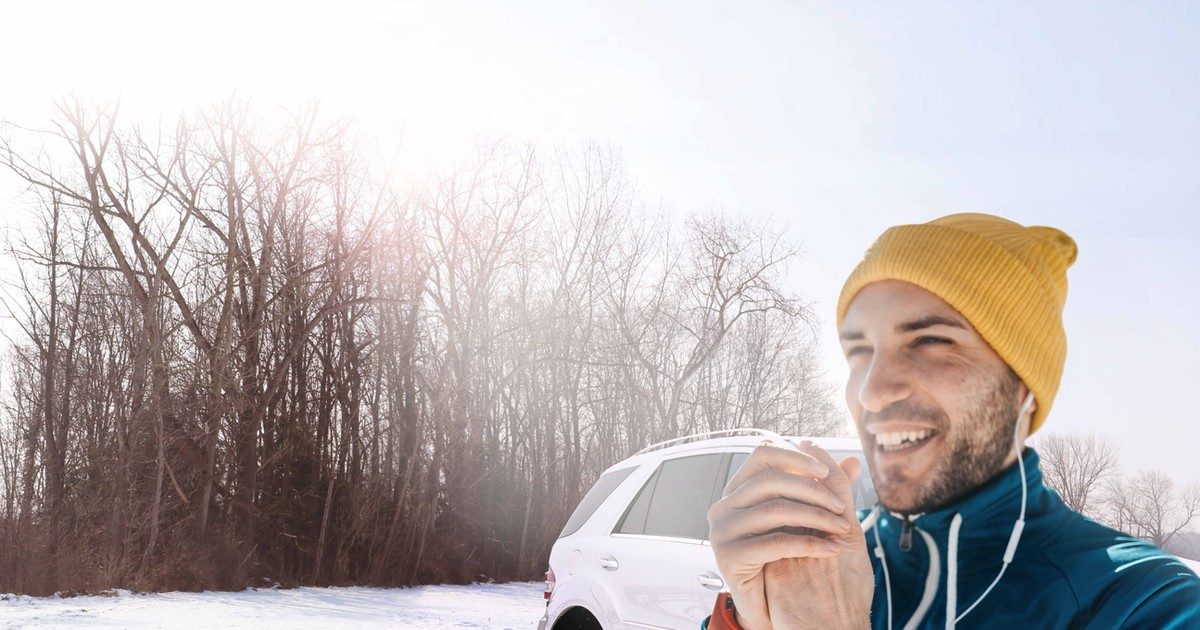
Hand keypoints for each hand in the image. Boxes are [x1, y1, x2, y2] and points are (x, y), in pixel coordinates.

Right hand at [707, 442, 854, 629]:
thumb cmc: (785, 560)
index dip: (795, 458)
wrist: (770, 608)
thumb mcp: (805, 518)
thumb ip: (825, 489)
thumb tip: (853, 462)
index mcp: (738, 490)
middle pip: (771, 480)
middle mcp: (724, 506)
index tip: (826, 472)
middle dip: (813, 490)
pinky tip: (831, 550)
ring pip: (775, 510)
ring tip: (842, 530)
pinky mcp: (729, 557)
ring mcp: (722, 531)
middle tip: (841, 507)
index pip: (762, 456)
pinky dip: (809, 544)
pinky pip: (775, 543)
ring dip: (817, 517)